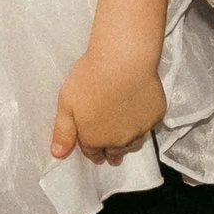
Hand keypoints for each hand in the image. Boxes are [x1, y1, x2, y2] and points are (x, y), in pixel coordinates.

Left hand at [51, 44, 166, 164]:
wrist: (123, 60)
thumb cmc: (91, 78)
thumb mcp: (66, 103)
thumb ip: (63, 131)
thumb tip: (57, 154)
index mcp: (95, 139)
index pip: (94, 154)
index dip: (93, 152)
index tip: (95, 151)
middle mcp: (119, 141)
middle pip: (115, 153)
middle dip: (111, 153)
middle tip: (111, 151)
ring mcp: (139, 130)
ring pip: (134, 143)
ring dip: (128, 142)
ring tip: (125, 135)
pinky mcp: (156, 116)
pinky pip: (148, 125)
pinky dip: (143, 122)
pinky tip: (139, 111)